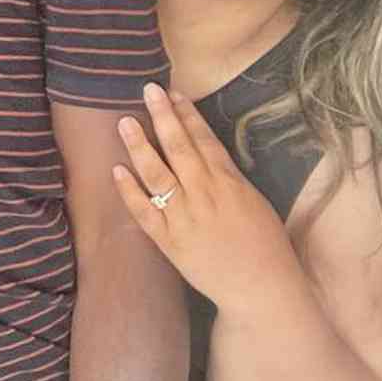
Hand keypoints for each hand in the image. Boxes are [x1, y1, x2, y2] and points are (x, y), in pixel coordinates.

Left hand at [113, 82, 299, 306]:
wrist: (261, 290)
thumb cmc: (265, 248)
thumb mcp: (255, 204)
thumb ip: (229, 180)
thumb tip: (208, 157)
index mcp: (230, 184)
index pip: (204, 141)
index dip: (187, 115)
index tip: (173, 93)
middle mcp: (205, 196)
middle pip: (179, 148)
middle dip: (162, 117)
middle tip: (147, 90)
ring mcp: (184, 218)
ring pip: (157, 175)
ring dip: (140, 146)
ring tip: (124, 122)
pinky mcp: (168, 242)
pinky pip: (143, 212)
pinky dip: (129, 191)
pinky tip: (116, 171)